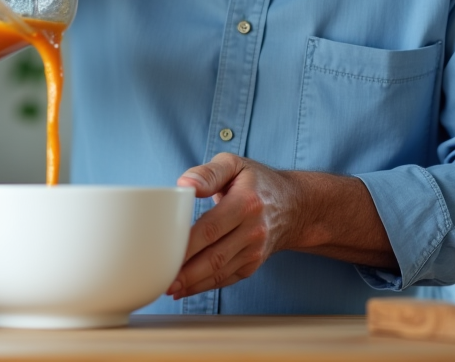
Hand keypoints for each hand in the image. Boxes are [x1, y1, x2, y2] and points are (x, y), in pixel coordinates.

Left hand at [167, 153, 304, 299]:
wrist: (293, 205)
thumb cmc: (256, 182)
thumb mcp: (234, 164)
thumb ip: (208, 172)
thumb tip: (185, 184)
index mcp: (246, 203)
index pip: (211, 228)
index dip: (187, 244)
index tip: (164, 251)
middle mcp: (254, 230)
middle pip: (214, 256)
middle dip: (186, 271)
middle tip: (161, 277)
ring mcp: (255, 251)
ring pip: (219, 272)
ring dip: (192, 283)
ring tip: (168, 287)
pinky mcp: (253, 264)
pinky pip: (226, 278)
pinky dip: (204, 286)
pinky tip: (184, 288)